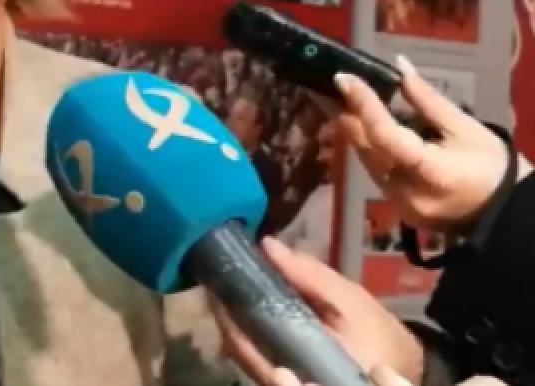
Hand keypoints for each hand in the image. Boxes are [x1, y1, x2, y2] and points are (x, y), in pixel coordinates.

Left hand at [211, 238, 423, 385]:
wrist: (402, 370)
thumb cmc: (378, 335)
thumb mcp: (349, 300)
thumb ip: (308, 275)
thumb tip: (267, 245)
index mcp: (304, 367)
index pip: (246, 344)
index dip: (225, 313)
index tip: (214, 281)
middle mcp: (288, 382)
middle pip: (239, 350)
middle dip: (225, 315)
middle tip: (216, 279)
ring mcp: (286, 385)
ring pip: (245, 356)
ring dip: (233, 324)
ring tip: (226, 289)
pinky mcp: (289, 383)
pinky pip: (256, 360)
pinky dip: (247, 335)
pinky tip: (244, 310)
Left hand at [333, 56, 530, 230]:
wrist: (502, 211)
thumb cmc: (489, 166)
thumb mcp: (465, 127)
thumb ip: (427, 101)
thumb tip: (400, 67)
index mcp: (429, 171)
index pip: (385, 135)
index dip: (363, 105)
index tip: (343, 78)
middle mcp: (405, 191)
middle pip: (366, 147)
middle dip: (345, 113)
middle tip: (330, 84)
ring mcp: (396, 203)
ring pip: (365, 159)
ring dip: (352, 129)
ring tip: (338, 98)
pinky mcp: (394, 207)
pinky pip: (374, 170)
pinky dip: (368, 147)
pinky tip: (359, 126)